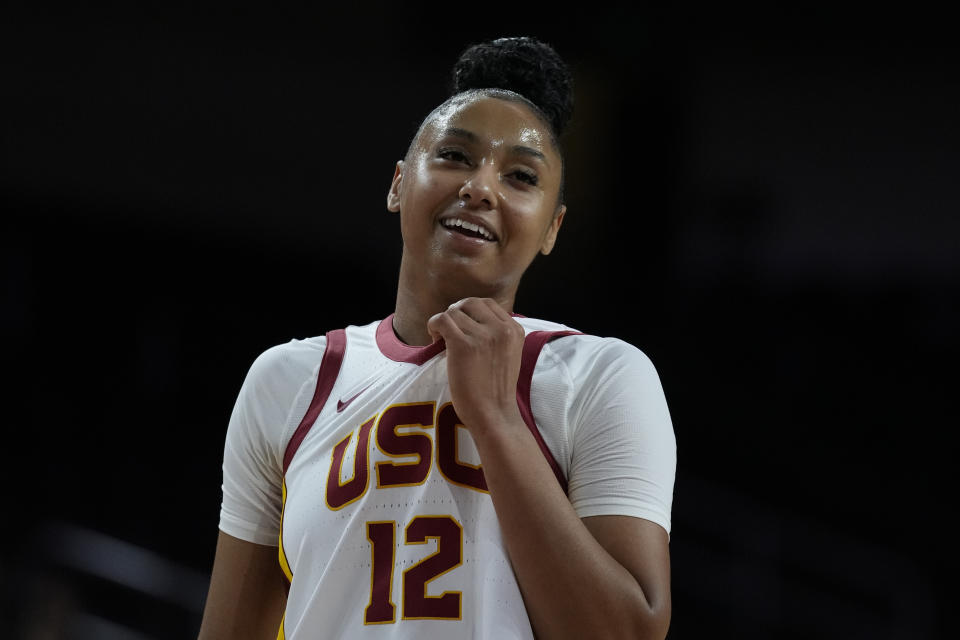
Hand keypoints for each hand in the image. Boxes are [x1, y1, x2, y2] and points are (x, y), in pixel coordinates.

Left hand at [427, 298, 525, 435]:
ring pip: (453, 312)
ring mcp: (483, 336)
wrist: (494, 414)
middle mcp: (502, 329)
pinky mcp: (463, 345)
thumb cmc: (496, 390)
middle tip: (449, 332)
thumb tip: (470, 320)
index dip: (470, 312)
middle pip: (470, 303)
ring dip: (443, 323)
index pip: (488, 304)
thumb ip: (497, 335)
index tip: (463, 328)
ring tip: (442, 341)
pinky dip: (433, 326)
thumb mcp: (508, 355)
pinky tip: (434, 341)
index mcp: (515, 330)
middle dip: (456, 314)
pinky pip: (441, 320)